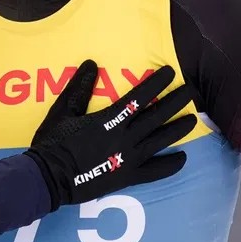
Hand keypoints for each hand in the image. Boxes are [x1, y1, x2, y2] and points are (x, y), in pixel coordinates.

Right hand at [24, 61, 195, 207]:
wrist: (48, 178)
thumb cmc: (52, 143)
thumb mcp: (63, 111)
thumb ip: (79, 87)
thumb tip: (91, 63)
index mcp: (109, 119)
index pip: (139, 97)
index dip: (156, 83)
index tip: (171, 72)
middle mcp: (124, 137)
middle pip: (156, 116)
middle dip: (176, 101)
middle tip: (192, 91)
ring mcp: (128, 159)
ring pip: (160, 141)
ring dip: (178, 129)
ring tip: (192, 120)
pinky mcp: (127, 178)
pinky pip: (155, 172)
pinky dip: (170, 165)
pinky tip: (183, 159)